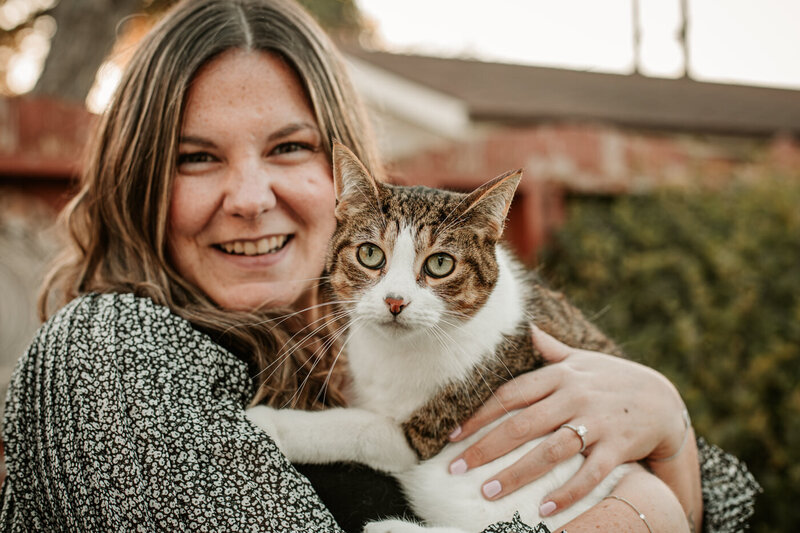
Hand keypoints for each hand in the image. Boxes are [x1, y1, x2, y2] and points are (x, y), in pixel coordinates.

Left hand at [448, 325, 688, 515]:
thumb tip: (525, 326)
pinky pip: (589, 473)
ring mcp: (596, 422)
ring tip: (488, 492)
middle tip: (456, 469)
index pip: (509, 394)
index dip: (478, 414)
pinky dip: (567, 493)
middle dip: (486, 448)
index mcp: (559, 375)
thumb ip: (550, 349)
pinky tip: (544, 510)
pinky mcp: (618, 446)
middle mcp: (573, 396)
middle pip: (521, 424)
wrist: (665, 400)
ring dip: (516, 473)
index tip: (452, 436)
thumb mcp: (582, 360)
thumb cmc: (612, 380)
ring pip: (549, 451)